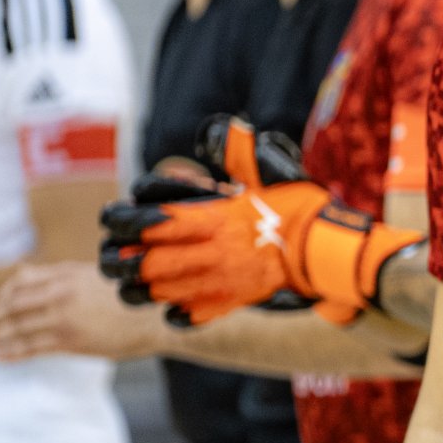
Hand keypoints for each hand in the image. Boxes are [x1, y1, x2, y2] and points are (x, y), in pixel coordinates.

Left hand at [0, 261, 160, 361]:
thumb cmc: (132, 297)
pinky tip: (3, 356)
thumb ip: (59, 275)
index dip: (1, 296)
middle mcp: (62, 293)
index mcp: (68, 273)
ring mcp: (65, 317)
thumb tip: (23, 272)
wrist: (159, 317)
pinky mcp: (72, 340)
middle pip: (12, 305)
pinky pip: (32, 347)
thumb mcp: (94, 275)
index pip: (19, 282)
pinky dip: (13, 352)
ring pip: (18, 327)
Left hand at [100, 115, 417, 325]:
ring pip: (164, 292)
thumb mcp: (269, 176)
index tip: (115, 221)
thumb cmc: (300, 211)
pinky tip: (167, 306)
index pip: (155, 223)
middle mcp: (212, 252)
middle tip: (113, 258)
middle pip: (152, 263)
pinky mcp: (234, 301)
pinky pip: (191, 314)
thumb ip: (239, 154)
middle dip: (125, 262)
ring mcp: (221, 281)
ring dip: (142, 289)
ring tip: (131, 285)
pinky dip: (173, 312)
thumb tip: (221, 129)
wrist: (329, 251)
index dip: (127, 223)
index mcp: (215, 220)